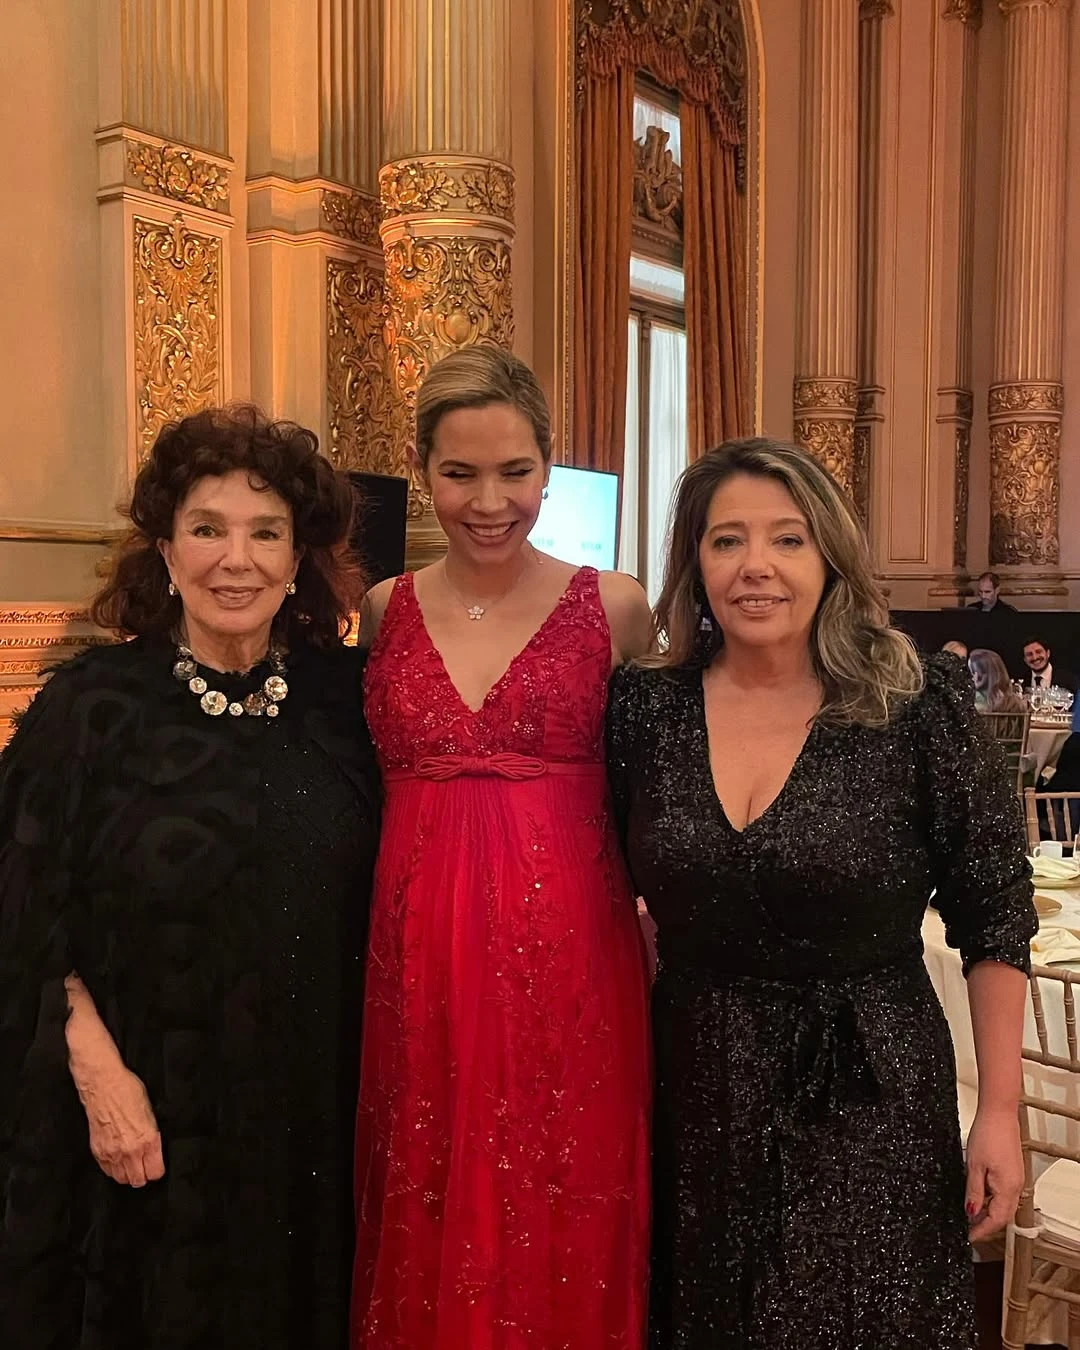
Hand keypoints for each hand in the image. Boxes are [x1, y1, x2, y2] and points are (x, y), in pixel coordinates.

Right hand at [75, 1063, 165, 1186]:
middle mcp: (130, 1150)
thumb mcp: (151, 1112)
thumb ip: (153, 1136)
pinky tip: (118, 1159)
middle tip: (144, 1166)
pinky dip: (114, 1169)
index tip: (157, 1165)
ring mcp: (112, 1153)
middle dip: (143, 1175)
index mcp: (148, 1139)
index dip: (157, 1170)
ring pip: (122, 1179)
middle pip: (138, 1181)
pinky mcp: (98, 1152)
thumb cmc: (128, 1092)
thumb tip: (154, 1150)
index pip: (155, 1172)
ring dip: (128, 1174)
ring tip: (131, 1163)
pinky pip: (107, 1171)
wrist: (103, 1085)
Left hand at [964, 1107, 1022, 1241]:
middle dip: (985, 1224)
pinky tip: (979, 1195)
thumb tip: (971, 1213)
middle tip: (968, 1228)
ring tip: (970, 1213)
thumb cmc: (987, 1134)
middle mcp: (1015, 1187)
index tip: (969, 1237)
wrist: (999, 1114)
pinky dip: (991, 1199)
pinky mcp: (1012, 1171)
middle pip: (1002, 1215)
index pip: (996, 1220)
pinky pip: (1003, 1193)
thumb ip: (973, 1192)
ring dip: (988, 1211)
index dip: (982, 1231)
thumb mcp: (973, 1166)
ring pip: (1002, 1204)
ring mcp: (1015, 1179)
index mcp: (1007, 1188)